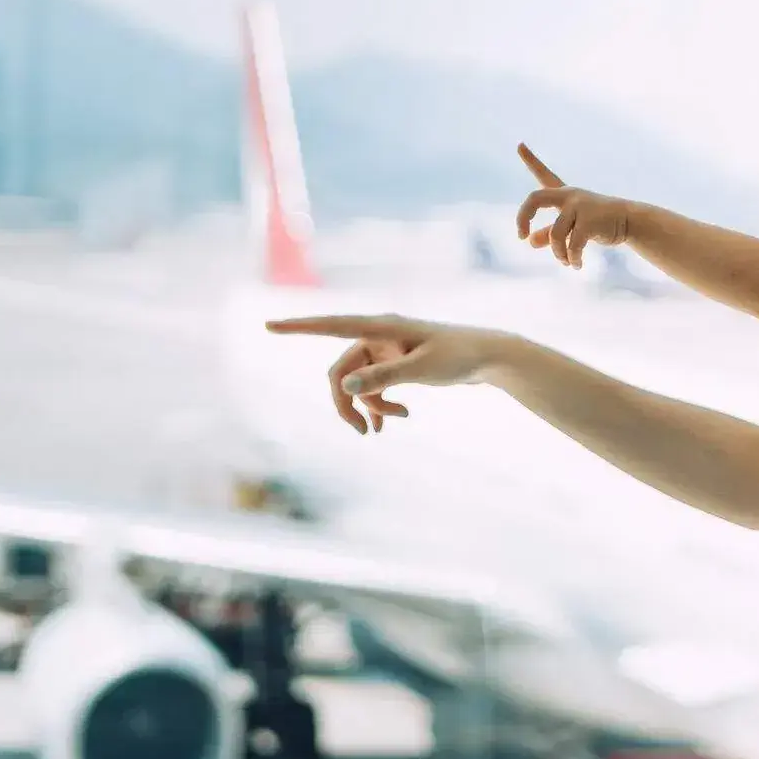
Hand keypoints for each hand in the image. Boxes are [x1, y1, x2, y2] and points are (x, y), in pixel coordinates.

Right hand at [264, 314, 511, 433]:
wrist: (489, 357)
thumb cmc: (460, 355)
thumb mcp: (423, 369)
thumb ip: (383, 377)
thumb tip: (344, 386)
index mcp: (381, 326)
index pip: (331, 325)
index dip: (298, 327)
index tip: (269, 326)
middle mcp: (378, 335)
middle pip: (341, 371)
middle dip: (345, 403)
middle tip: (360, 433)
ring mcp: (385, 350)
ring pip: (357, 384)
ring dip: (367, 407)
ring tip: (389, 425)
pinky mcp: (394, 364)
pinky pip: (372, 387)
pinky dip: (378, 405)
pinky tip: (390, 422)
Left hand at [514, 145, 637, 268]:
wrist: (630, 222)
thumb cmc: (600, 223)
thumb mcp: (572, 228)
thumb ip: (550, 233)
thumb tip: (530, 241)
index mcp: (564, 195)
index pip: (543, 175)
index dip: (530, 159)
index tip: (519, 144)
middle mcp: (569, 196)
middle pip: (535, 198)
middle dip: (523, 216)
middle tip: (520, 236)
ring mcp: (579, 207)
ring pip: (555, 234)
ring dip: (558, 253)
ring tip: (567, 262)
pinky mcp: (589, 221)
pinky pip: (573, 245)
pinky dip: (572, 258)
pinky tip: (577, 265)